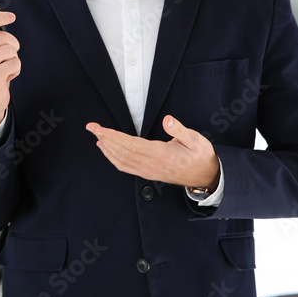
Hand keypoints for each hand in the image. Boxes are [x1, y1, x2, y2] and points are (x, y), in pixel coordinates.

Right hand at [0, 11, 18, 133]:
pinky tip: (7, 76)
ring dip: (14, 59)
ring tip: (6, 67)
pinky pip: (14, 63)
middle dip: (13, 44)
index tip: (11, 16)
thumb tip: (4, 19)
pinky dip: (16, 70)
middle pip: (1, 37)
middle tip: (11, 53)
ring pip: (9, 50)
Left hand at [86, 115, 218, 187]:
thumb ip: (180, 130)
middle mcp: (151, 164)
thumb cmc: (200, 156)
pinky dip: (112, 158)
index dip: (112, 136)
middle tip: (91, 127)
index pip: (130, 144)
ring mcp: (148, 171)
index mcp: (160, 154)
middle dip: (104, 138)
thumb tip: (168, 119)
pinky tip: (106, 150)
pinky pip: (125, 167)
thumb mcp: (196, 140)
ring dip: (106, 148)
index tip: (99, 128)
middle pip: (121, 151)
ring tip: (96, 136)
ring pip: (121, 160)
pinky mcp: (147, 174)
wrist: (206, 177)